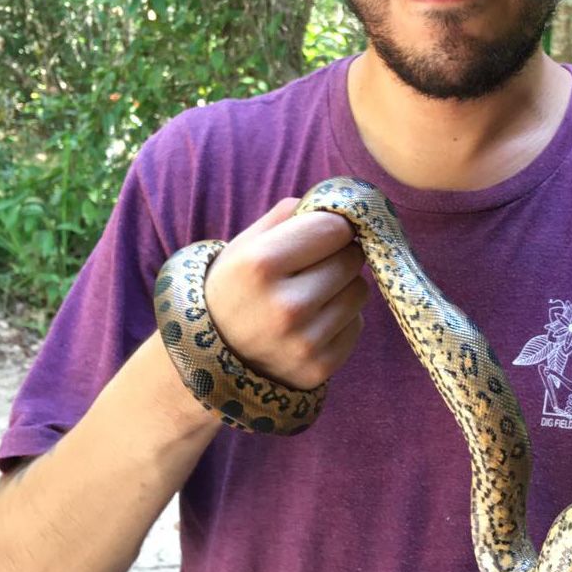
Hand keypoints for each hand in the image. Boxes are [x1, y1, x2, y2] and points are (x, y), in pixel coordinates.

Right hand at [203, 197, 368, 389]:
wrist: (212, 356)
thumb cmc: (236, 287)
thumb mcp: (247, 243)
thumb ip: (290, 214)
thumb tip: (340, 203)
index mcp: (261, 265)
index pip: (335, 228)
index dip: (331, 227)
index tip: (320, 233)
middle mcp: (285, 307)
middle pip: (351, 259)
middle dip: (338, 255)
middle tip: (313, 266)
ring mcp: (303, 343)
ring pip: (359, 291)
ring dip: (343, 288)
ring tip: (310, 295)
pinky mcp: (319, 368)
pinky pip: (356, 325)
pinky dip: (340, 320)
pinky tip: (311, 324)